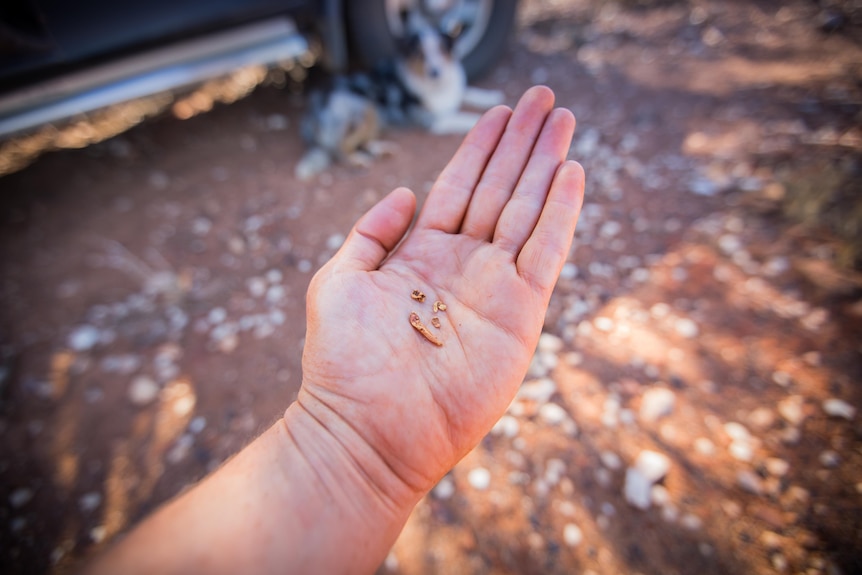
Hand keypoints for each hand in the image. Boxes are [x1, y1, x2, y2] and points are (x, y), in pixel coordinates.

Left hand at [294, 86, 584, 505]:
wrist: (367, 430)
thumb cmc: (344, 362)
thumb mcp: (339, 280)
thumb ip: (370, 234)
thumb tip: (404, 193)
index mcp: (421, 254)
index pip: (458, 186)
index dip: (480, 146)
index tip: (501, 109)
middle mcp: (462, 266)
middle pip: (499, 190)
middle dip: (521, 143)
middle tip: (545, 98)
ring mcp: (494, 289)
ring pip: (527, 211)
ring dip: (546, 166)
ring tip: (563, 121)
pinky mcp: (520, 316)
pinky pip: (545, 254)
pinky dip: (561, 214)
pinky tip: (572, 174)